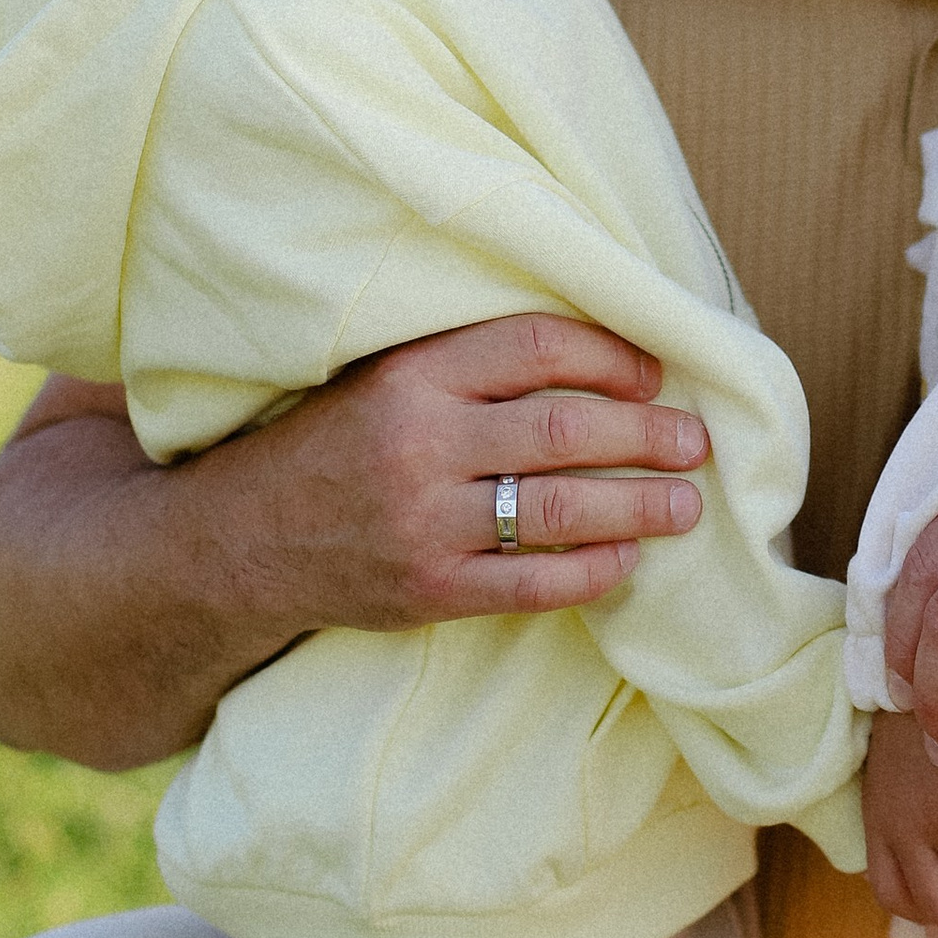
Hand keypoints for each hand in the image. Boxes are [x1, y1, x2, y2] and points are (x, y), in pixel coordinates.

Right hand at [288, 315, 712, 621]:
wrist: (242, 541)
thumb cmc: (336, 446)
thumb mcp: (386, 379)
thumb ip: (473, 367)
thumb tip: (603, 364)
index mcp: (414, 375)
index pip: (538, 347)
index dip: (611, 356)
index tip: (654, 373)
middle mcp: (420, 444)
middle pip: (563, 431)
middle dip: (647, 437)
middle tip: (696, 441)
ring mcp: (425, 523)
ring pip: (559, 510)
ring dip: (638, 508)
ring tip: (685, 505)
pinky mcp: (428, 589)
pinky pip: (532, 583)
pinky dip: (591, 572)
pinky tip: (626, 559)